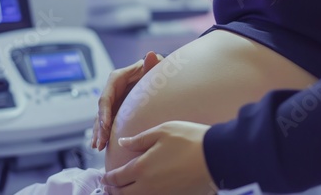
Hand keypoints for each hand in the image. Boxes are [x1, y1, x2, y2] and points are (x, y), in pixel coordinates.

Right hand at [92, 51, 163, 150]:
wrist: (158, 76)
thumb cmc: (155, 70)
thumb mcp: (154, 67)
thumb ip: (152, 63)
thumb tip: (150, 55)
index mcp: (117, 79)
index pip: (106, 97)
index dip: (104, 112)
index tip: (105, 125)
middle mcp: (112, 90)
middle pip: (101, 110)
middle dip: (100, 127)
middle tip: (100, 143)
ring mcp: (113, 100)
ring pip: (101, 118)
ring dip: (99, 133)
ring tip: (97, 147)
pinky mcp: (116, 109)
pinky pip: (106, 122)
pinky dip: (102, 133)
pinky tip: (99, 145)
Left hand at [101, 121, 216, 194]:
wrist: (216, 157)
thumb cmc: (190, 140)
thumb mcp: (162, 132)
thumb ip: (139, 139)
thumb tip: (123, 143)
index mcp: (141, 168)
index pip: (117, 178)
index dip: (107, 179)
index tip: (104, 178)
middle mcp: (148, 186)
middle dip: (113, 191)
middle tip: (109, 188)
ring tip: (123, 192)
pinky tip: (145, 192)